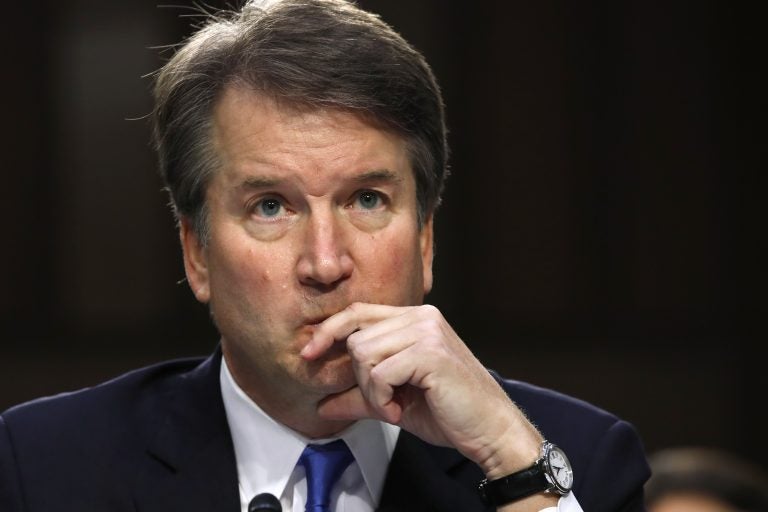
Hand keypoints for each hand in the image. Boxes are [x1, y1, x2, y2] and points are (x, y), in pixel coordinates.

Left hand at [301, 303, 542, 476]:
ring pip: (364, 353)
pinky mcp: (430, 352)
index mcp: (415, 319)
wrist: (490, 430)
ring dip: (371, 391)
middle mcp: (421, 316)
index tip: (308, 354)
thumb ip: (360, 396)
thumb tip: (321, 404)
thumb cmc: (449, 413)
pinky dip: (382, 399)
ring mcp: (427, 331)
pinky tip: (401, 411)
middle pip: (356, 335)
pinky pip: (379, 373)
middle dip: (359, 377)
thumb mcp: (395, 402)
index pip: (359, 312)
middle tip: (383, 402)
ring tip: (395, 407)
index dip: (329, 330)